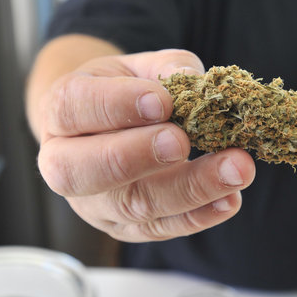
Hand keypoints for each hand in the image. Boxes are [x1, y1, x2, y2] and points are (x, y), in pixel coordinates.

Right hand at [35, 48, 255, 241]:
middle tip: (183, 141)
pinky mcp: (124, 229)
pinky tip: (230, 199)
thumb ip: (165, 68)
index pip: (75, 109)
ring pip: (132, 206)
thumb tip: (193, 78)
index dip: (116, 106)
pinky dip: (199, 216)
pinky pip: (160, 228)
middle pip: (86, 170)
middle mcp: (64, 163)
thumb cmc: (123, 91)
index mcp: (61, 111)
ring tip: (235, 169)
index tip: (162, 102)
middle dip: (138, 156)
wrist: (109, 126)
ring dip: (188, 189)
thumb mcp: (139, 67)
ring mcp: (93, 204)